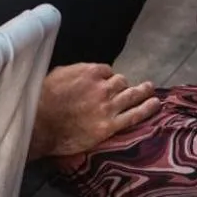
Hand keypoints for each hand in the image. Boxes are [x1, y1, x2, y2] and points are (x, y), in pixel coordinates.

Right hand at [29, 63, 161, 158]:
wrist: (40, 123)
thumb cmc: (43, 98)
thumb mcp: (59, 74)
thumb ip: (76, 72)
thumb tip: (82, 74)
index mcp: (90, 72)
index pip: (107, 71)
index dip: (107, 77)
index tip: (105, 82)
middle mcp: (103, 87)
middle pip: (121, 82)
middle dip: (123, 84)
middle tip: (128, 87)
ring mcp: (108, 107)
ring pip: (131, 95)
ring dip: (143, 91)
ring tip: (151, 89)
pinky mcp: (109, 126)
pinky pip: (134, 115)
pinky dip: (146, 108)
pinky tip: (155, 104)